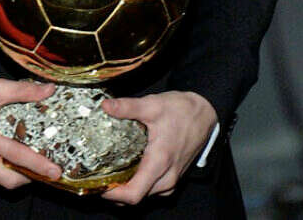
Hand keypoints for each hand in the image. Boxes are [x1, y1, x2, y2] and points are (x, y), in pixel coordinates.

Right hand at [0, 77, 61, 186]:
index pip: (14, 155)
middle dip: (32, 176)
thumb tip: (49, 90)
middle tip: (47, 168)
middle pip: (10, 178)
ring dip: (18, 175)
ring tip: (31, 163)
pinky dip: (2, 172)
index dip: (38, 164)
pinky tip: (8, 159)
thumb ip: (23, 90)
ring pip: (0, 181)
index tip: (55, 170)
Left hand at [101, 90, 217, 204]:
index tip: (98, 185)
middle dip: (115, 192)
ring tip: (109, 175)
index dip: (113, 194)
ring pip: (146, 195)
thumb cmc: (182, 111)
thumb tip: (106, 106)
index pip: (134, 193)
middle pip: (137, 197)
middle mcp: (167, 176)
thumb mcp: (152, 105)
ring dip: (127, 190)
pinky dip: (139, 186)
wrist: (204, 114)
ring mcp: (172, 178)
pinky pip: (154, 190)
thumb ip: (128, 106)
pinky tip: (128, 173)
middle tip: (98, 178)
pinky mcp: (174, 176)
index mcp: (160, 162)